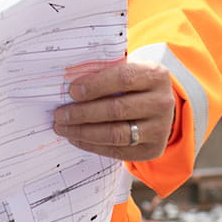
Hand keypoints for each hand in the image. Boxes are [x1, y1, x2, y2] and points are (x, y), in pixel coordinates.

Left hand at [51, 59, 176, 160]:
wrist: (158, 106)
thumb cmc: (133, 84)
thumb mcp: (127, 70)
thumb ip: (104, 72)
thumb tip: (68, 82)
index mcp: (155, 75)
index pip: (124, 78)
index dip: (96, 85)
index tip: (72, 91)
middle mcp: (162, 102)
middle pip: (117, 109)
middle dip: (83, 113)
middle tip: (59, 114)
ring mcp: (160, 129)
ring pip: (116, 133)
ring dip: (84, 132)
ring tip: (63, 127)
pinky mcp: (152, 150)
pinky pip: (117, 151)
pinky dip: (92, 145)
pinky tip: (76, 138)